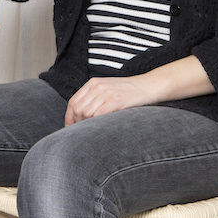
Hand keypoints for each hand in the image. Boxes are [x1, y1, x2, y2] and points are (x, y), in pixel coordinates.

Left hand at [64, 56, 215, 124]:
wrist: (149, 86)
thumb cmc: (128, 91)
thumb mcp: (107, 89)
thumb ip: (94, 98)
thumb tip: (80, 116)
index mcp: (93, 83)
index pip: (73, 102)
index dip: (69, 117)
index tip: (69, 128)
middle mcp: (98, 87)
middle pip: (78, 109)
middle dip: (76, 124)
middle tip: (80, 134)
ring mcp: (107, 93)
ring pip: (87, 113)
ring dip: (87, 125)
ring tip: (92, 133)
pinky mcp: (117, 101)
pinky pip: (99, 115)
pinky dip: (97, 124)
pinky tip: (100, 129)